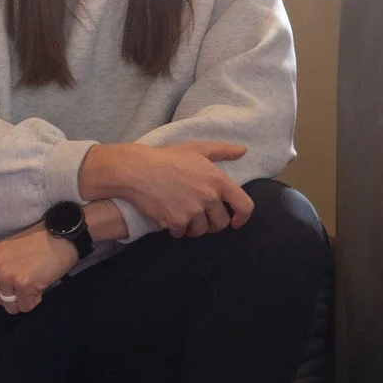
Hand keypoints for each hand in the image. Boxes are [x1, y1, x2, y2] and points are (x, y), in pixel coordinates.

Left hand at [0, 226, 79, 313]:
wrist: (60, 236)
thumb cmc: (36, 245)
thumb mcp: (5, 254)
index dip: (0, 294)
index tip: (12, 284)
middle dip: (14, 296)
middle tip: (27, 278)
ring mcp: (6, 275)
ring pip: (12, 307)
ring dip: (25, 298)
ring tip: (34, 279)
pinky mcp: (23, 283)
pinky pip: (26, 306)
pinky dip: (36, 299)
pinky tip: (41, 282)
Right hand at [80, 141, 255, 237]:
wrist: (137, 170)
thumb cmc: (168, 158)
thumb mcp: (197, 149)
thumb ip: (223, 150)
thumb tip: (243, 150)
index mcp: (217, 180)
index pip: (244, 206)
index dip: (242, 217)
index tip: (235, 221)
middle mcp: (208, 197)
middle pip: (221, 223)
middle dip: (213, 222)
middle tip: (202, 217)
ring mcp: (192, 211)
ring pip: (201, 231)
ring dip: (195, 227)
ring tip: (186, 216)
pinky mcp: (176, 221)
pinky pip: (182, 233)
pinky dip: (177, 229)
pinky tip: (171, 217)